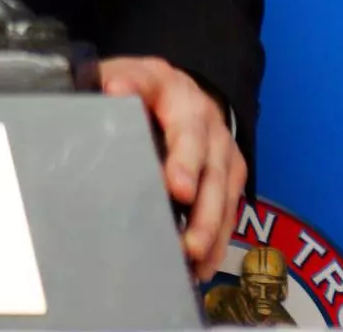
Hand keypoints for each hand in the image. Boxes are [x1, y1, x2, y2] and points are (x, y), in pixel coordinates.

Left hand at [99, 56, 245, 281]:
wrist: (179, 91)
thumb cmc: (141, 91)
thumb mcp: (122, 77)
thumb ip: (113, 85)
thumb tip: (110, 92)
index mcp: (166, 85)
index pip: (171, 111)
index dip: (177, 151)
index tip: (175, 184)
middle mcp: (202, 114)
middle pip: (204, 154)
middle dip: (197, 191)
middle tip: (185, 222)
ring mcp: (222, 144)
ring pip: (222, 185)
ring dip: (209, 223)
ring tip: (192, 253)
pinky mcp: (232, 172)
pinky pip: (230, 207)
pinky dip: (218, 239)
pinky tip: (201, 265)